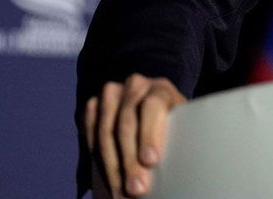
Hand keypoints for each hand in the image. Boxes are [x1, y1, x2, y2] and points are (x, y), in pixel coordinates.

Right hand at [84, 74, 185, 196]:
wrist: (152, 109)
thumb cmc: (172, 123)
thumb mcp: (182, 124)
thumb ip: (178, 134)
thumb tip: (178, 169)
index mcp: (161, 88)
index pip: (152, 107)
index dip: (150, 135)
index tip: (151, 161)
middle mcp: (135, 86)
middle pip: (126, 125)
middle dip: (129, 162)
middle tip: (135, 189)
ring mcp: (111, 93)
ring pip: (105, 133)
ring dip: (111, 166)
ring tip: (119, 192)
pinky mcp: (93, 105)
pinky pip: (90, 134)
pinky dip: (96, 159)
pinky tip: (106, 177)